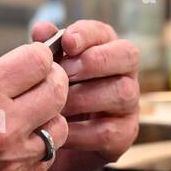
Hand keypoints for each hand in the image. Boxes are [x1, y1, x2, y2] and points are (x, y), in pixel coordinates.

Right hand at [0, 40, 68, 170]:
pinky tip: (17, 144)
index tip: (32, 60)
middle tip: (38, 83)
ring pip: (58, 127)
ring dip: (48, 118)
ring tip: (27, 118)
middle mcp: (0, 125)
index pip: (38, 61)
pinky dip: (37, 148)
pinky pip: (45, 159)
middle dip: (50, 81)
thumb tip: (8, 71)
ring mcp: (10, 160)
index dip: (38, 56)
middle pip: (56, 90)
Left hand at [25, 20, 139, 170]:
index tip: (66, 42)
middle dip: (94, 62)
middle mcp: (124, 73)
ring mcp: (128, 104)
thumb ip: (45, 49)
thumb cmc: (51, 95)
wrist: (50, 141)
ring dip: (85, 97)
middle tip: (65, 73)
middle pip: (127, 56)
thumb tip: (42, 29)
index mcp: (104, 49)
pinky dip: (80, 131)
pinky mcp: (124, 134)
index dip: (87, 35)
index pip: (104, 33)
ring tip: (57, 105)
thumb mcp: (46, 71)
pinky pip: (109, 131)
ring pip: (122, 93)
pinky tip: (59, 130)